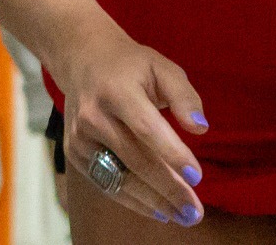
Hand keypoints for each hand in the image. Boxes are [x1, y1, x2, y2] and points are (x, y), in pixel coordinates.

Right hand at [53, 29, 208, 225]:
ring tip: (182, 216)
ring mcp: (80, 139)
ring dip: (152, 202)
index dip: (172, 155)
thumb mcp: (163, 68)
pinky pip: (106, 183)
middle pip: (135, 160)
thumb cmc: (132, 65)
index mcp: (117, 92)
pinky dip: (132, 200)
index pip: (147, 129)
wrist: (82, 59)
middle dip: (167, 188)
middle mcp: (93, 118)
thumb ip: (184, 96)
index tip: (197, 177)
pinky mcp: (75, 154)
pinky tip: (158, 210)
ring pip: (119, 178)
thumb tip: (201, 128)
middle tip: (195, 211)